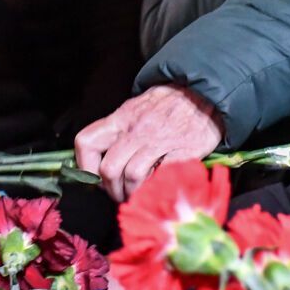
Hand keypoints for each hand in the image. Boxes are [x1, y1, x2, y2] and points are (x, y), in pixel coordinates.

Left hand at [74, 86, 224, 201]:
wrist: (205, 93)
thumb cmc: (168, 104)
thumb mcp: (136, 108)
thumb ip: (118, 131)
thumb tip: (100, 161)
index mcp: (121, 119)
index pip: (87, 142)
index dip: (85, 167)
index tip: (94, 179)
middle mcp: (137, 130)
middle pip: (109, 168)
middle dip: (111, 190)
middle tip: (120, 195)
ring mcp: (160, 140)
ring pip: (132, 176)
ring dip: (132, 193)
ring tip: (138, 196)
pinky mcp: (183, 150)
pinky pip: (161, 176)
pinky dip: (156, 187)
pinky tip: (158, 188)